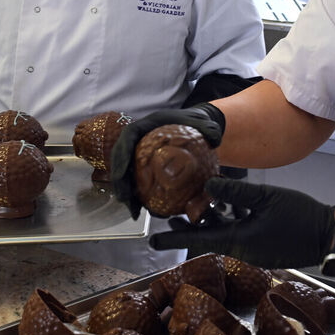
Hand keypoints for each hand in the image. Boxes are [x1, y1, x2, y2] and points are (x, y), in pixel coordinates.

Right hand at [110, 104, 224, 218]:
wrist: (194, 127)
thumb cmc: (195, 124)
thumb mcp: (204, 123)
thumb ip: (209, 129)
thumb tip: (214, 140)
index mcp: (146, 125)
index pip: (128, 137)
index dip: (121, 154)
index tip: (122, 171)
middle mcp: (137, 139)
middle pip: (120, 159)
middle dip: (119, 180)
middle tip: (125, 199)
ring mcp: (137, 152)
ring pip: (124, 173)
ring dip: (125, 192)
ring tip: (133, 211)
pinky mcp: (141, 164)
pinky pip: (135, 180)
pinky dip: (137, 196)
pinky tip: (143, 211)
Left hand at [149, 177, 334, 268]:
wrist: (330, 237)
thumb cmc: (301, 217)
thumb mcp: (267, 198)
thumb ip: (236, 193)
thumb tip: (208, 185)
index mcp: (239, 241)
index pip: (198, 240)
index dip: (174, 237)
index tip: (152, 237)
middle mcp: (242, 249)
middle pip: (207, 238)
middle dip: (188, 228)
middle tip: (168, 216)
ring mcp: (253, 250)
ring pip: (222, 235)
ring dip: (208, 222)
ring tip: (192, 207)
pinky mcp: (263, 246)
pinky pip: (237, 234)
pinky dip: (227, 222)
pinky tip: (226, 207)